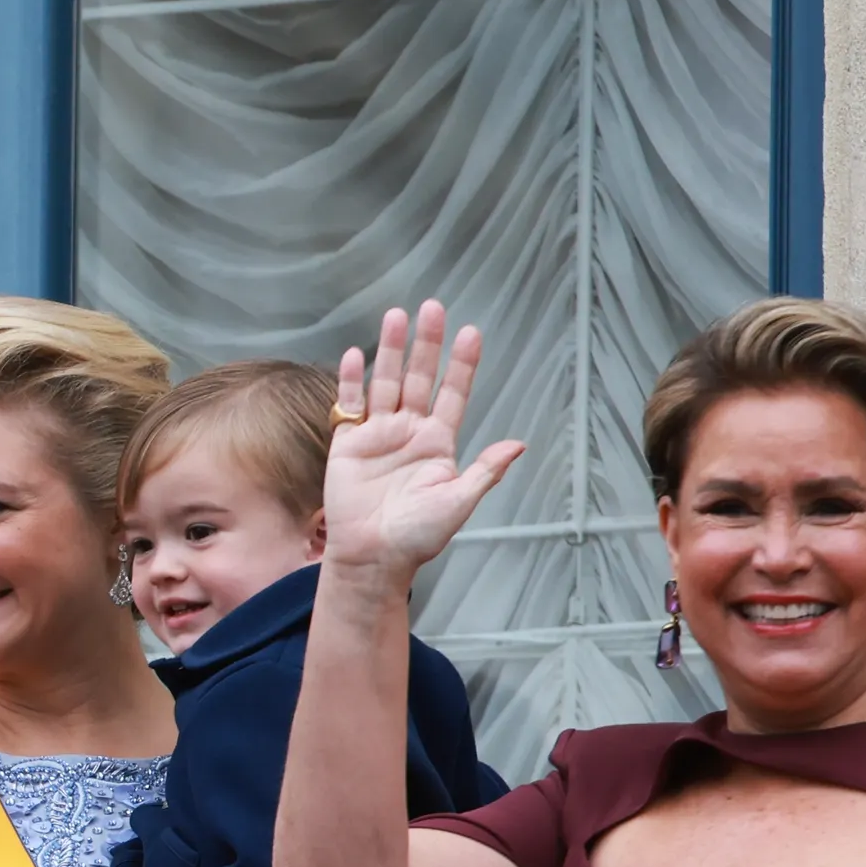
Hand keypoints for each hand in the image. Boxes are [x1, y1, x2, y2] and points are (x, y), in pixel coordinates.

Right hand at [322, 300, 520, 588]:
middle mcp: (409, 432)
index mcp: (438, 443)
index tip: (471, 332)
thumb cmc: (417, 537)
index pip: (453, 393)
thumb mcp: (458, 503)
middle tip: (432, 308)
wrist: (372, 558)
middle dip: (427, 343)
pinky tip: (353, 355)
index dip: (462, 364)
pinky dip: (350, 381)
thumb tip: (518, 444)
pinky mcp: (348, 445)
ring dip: (391, 350)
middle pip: (420, 377)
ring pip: (386, 383)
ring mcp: (378, 435)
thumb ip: (485, 471)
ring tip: (397, 317)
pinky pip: (349, 406)